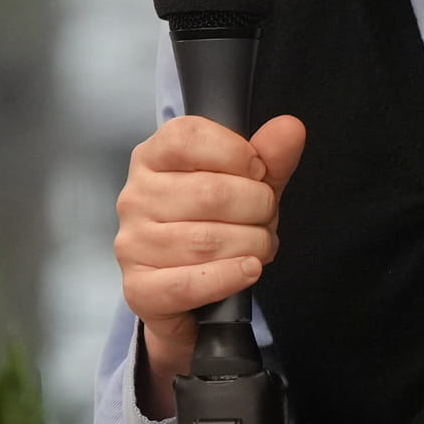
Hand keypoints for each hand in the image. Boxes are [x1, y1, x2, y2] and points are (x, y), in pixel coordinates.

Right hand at [117, 111, 307, 384]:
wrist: (190, 294)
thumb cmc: (214, 226)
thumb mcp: (247, 185)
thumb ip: (269, 157)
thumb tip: (290, 129)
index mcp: (152, 158)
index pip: (188, 137)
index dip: (236, 153)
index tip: (257, 172)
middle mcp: (135, 198)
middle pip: (209, 193)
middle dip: (257, 208)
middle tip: (265, 219)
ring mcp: (133, 244)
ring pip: (206, 241)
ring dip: (251, 246)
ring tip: (258, 248)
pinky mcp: (139, 289)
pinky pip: (189, 284)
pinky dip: (229, 277)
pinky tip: (248, 271)